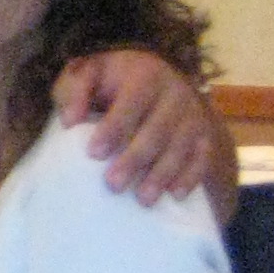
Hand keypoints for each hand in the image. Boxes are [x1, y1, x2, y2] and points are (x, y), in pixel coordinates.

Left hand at [54, 49, 214, 202]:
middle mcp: (175, 92)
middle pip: (159, 128)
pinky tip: (175, 195)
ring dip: (163, 174)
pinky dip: (191, 176)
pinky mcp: (204, 133)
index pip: (132, 101)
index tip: (93, 153)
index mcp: (145, 74)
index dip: (115, 127)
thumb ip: (75, 92)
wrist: (152, 75)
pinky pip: (203, 156)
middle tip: (113, 184)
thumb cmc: (109, 81)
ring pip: (182, 146)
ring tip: (143, 199)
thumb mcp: (86, 75)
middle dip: (135, 158)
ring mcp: (193, 114)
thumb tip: (70, 121)